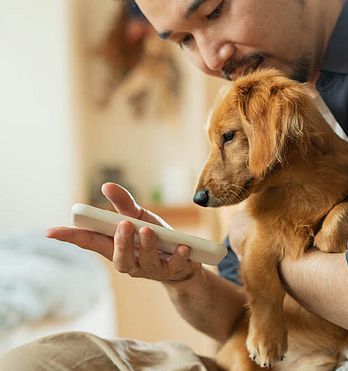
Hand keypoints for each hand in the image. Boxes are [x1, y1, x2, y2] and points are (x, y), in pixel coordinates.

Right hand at [47, 182, 200, 281]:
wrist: (186, 263)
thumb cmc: (156, 238)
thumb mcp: (141, 217)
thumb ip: (124, 204)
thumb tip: (107, 186)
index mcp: (116, 247)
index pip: (89, 243)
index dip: (70, 238)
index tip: (51, 232)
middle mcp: (130, 262)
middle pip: (117, 258)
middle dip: (119, 242)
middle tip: (122, 224)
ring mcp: (151, 269)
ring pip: (144, 262)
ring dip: (146, 246)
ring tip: (148, 231)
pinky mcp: (174, 271)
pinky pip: (175, 265)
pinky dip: (179, 256)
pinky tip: (183, 247)